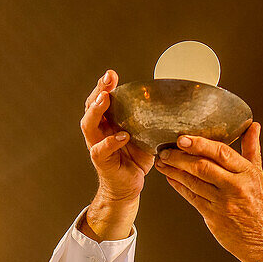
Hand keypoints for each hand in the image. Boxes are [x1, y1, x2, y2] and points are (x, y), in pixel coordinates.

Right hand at [79, 70, 155, 239]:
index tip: (111, 74)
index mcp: (107, 122)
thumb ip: (150, 121)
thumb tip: (173, 105)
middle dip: (99, 91)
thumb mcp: (145, 136)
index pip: (101, 99)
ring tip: (106, 100)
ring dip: (97, 111)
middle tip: (108, 80)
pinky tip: (122, 135)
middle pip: (91, 106)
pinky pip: (101, 150)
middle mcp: (98, 131)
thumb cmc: (136, 160)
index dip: (104, 86)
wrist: (129, 186)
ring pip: (89, 125)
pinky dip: (110, 142)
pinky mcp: (101, 161)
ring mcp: (96, 145)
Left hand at [154, 123, 262, 261]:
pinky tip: (171, 178)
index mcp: (248, 174)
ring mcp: (223, 203)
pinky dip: (179, 186)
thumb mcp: (260, 177)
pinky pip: (191, 197)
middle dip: (180, 156)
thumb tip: (253, 127)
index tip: (183, 138)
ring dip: (174, 170)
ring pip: (193, 181)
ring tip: (163, 162)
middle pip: (203, 166)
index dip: (200, 144)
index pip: (222, 152)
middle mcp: (236, 187)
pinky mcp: (213, 216)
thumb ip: (252, 150)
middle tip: (166, 150)